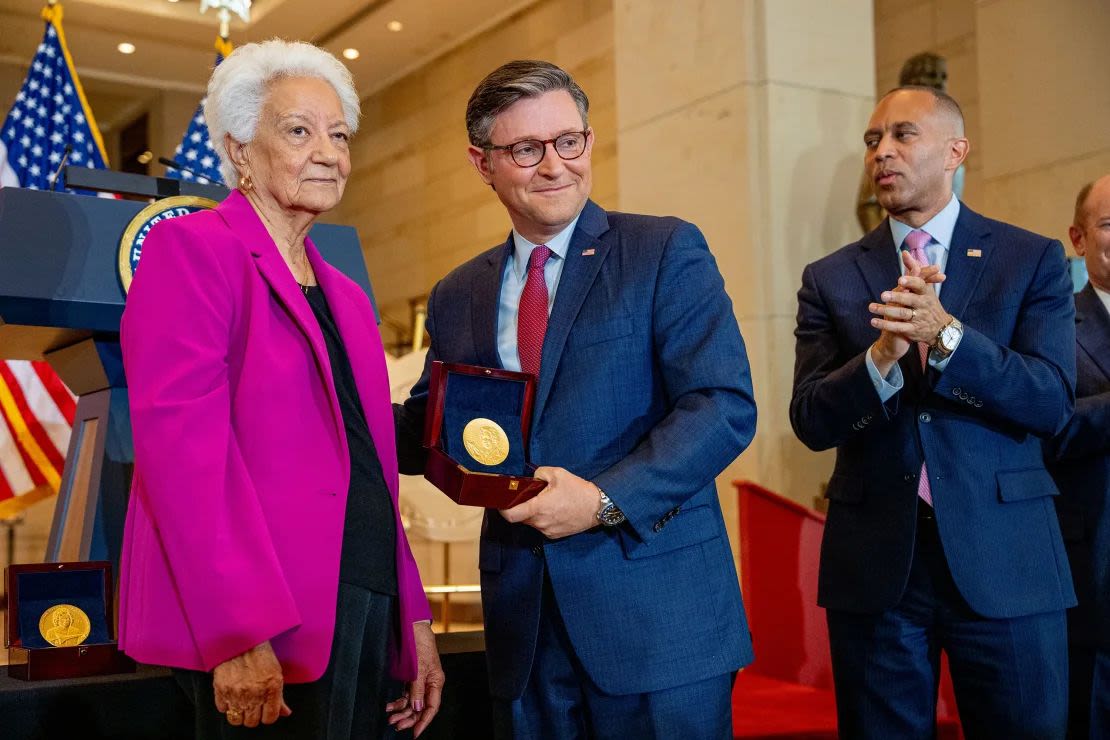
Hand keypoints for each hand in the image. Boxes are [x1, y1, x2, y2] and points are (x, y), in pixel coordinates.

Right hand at [213, 640, 290, 727]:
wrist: (241, 639)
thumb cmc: (261, 654)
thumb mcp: (276, 673)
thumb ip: (280, 696)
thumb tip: (285, 713)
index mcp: (271, 688)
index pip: (270, 718)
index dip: (268, 716)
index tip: (266, 711)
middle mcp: (254, 694)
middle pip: (252, 722)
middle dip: (254, 716)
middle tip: (253, 706)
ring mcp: (236, 693)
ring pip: (236, 720)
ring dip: (239, 714)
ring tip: (242, 704)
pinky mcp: (221, 689)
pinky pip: (223, 709)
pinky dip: (226, 705)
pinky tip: (231, 696)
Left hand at [387, 622, 443, 736]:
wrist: (412, 627)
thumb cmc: (420, 643)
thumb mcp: (419, 667)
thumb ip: (418, 689)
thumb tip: (418, 708)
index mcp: (436, 681)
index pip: (432, 707)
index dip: (424, 721)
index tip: (414, 733)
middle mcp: (429, 683)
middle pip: (421, 708)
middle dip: (409, 718)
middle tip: (396, 726)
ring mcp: (419, 681)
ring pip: (412, 703)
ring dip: (401, 712)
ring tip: (390, 719)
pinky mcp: (411, 678)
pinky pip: (406, 695)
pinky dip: (398, 702)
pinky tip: (390, 706)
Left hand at [499, 466, 599, 538]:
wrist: (598, 507)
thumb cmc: (578, 490)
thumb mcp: (558, 473)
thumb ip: (539, 472)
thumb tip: (532, 477)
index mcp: (538, 508)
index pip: (511, 515)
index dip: (503, 509)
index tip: (502, 502)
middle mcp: (541, 523)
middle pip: (520, 518)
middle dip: (521, 507)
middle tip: (529, 496)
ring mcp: (548, 531)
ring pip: (531, 522)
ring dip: (533, 513)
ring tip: (545, 502)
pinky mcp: (555, 535)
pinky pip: (542, 527)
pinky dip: (542, 519)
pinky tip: (553, 510)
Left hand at [867, 253, 944, 372]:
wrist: (940, 328)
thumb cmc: (928, 302)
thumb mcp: (925, 286)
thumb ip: (914, 269)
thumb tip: (905, 252)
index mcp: (926, 293)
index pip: (920, 285)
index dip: (911, 283)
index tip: (900, 280)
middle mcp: (924, 305)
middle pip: (910, 300)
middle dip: (897, 297)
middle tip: (883, 295)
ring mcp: (919, 318)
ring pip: (902, 314)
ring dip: (886, 311)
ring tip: (872, 307)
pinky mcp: (913, 330)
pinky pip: (898, 327)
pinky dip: (885, 324)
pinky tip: (873, 321)